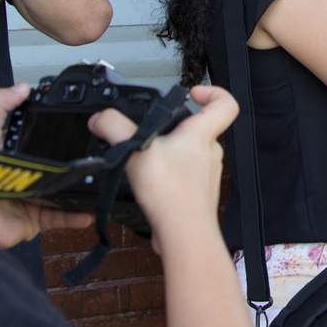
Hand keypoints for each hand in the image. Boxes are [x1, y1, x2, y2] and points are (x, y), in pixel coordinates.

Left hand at [0, 85, 92, 247]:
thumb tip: (20, 88)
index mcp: (13, 152)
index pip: (37, 137)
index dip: (54, 133)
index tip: (75, 128)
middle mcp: (23, 174)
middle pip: (53, 165)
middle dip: (71, 164)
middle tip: (91, 158)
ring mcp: (30, 196)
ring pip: (61, 192)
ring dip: (78, 191)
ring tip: (96, 186)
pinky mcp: (33, 218)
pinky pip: (59, 217)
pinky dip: (74, 216)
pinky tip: (86, 211)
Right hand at [89, 86, 237, 255]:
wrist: (183, 235)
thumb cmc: (173, 195)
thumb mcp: (136, 150)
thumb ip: (115, 128)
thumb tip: (101, 118)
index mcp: (201, 135)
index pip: (225, 103)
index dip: (213, 92)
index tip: (193, 93)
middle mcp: (209, 153)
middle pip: (202, 129)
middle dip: (178, 127)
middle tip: (157, 129)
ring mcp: (205, 175)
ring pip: (191, 155)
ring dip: (171, 154)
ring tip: (148, 158)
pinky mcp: (196, 194)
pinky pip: (184, 179)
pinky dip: (169, 178)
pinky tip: (151, 184)